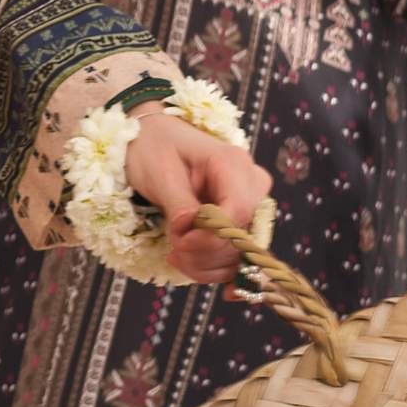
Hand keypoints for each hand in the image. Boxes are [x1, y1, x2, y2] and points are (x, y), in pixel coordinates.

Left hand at [123, 109, 272, 284]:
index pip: (238, 212)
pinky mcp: (243, 223)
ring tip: (174, 252)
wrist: (155, 139)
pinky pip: (236, 256)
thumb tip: (189, 229)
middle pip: (241, 237)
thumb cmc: (155, 149)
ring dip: (204, 263)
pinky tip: (189, 262)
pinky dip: (212, 267)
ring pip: (239, 253)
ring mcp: (251, 204)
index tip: (179, 243)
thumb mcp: (160, 172)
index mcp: (232, 162)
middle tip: (172, 248)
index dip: (210, 237)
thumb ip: (178, 203)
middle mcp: (251, 183)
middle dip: (203, 253)